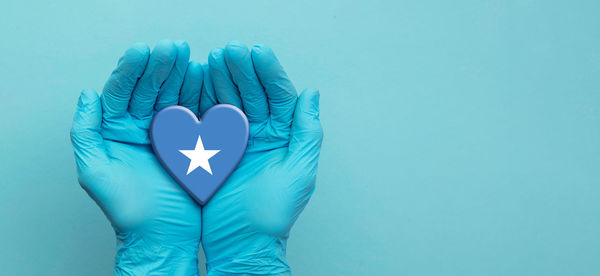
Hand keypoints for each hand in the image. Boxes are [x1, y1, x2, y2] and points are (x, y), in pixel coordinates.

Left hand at [70, 40, 204, 274]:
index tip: (144, 51)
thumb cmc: (127, 211)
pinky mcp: (191, 141)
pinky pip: (195, 113)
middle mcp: (141, 127)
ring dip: (182, 75)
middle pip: (150, 88)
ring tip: (191, 58)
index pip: (122, 92)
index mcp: (116, 130)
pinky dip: (200, 95)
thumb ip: (86, 132)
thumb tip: (88, 94)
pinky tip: (205, 79)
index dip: (132, 70)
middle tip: (173, 47)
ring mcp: (168, 133)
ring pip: (174, 96)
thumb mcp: (95, 171)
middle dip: (161, 66)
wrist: (162, 236)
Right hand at [201, 42, 322, 274]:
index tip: (257, 52)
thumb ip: (306, 132)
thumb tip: (311, 94)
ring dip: (222, 78)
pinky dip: (203, 99)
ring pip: (230, 101)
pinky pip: (209, 118)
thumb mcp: (298, 172)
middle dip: (242, 69)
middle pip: (253, 93)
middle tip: (231, 50)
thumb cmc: (273, 214)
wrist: (241, 243)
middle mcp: (262, 134)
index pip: (279, 96)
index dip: (269, 72)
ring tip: (213, 58)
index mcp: (284, 136)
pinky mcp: (213, 149)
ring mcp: (236, 140)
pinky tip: (197, 81)